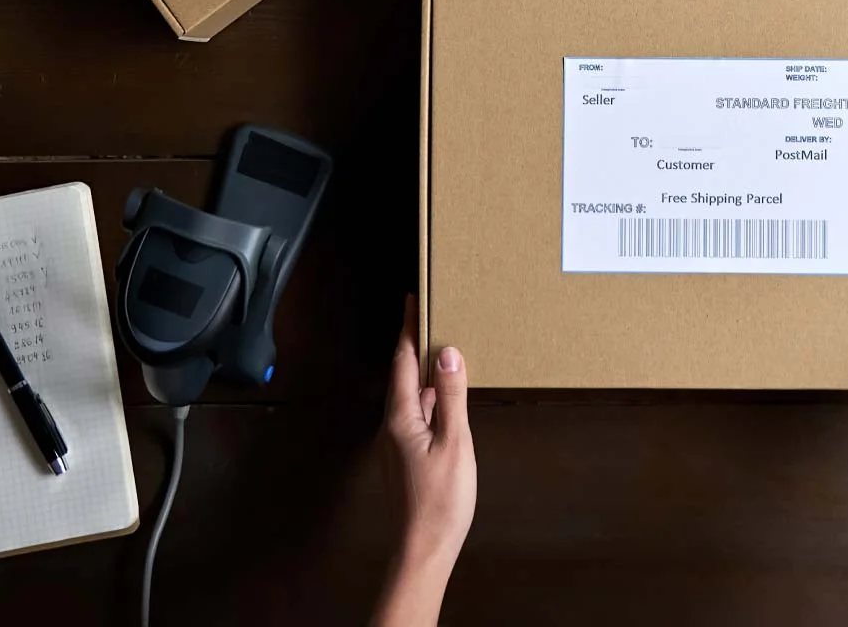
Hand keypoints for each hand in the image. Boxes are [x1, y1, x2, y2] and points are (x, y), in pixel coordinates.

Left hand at [387, 295, 476, 574]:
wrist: (423, 548)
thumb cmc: (441, 500)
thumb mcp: (455, 443)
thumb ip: (452, 397)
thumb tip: (448, 353)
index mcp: (401, 417)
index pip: (403, 362)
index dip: (408, 330)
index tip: (412, 301)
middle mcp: (392, 425)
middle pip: (403, 375)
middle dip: (414, 345)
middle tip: (429, 317)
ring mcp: (397, 442)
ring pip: (410, 396)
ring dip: (423, 372)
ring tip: (441, 351)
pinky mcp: (405, 457)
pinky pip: (416, 414)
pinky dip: (429, 397)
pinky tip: (444, 399)